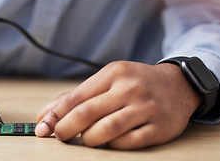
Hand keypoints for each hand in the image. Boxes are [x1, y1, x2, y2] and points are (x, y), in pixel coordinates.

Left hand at [35, 61, 201, 148]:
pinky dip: (113, 145)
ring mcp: (145, 108)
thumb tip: (45, 115)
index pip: (77, 97)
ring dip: (88, 139)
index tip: (42, 127)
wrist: (178, 85)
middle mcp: (130, 89)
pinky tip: (110, 141)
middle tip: (59, 136)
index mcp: (114, 74)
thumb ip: (77, 96)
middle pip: (87, 113)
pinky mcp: (158, 128)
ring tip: (85, 139)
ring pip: (106, 130)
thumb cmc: (135, 83)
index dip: (55, 114)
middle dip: (66, 128)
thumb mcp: (108, 79)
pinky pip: (128, 142)